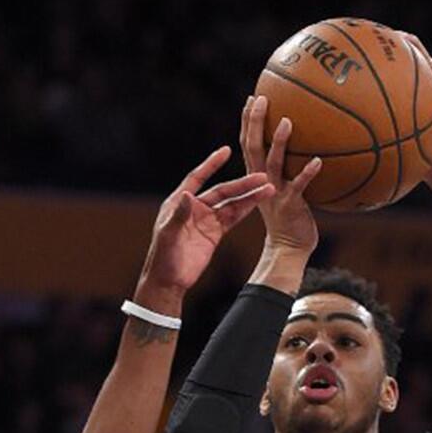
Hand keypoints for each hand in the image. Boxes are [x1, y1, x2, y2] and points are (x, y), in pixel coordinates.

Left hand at [141, 146, 273, 294]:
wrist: (169, 281)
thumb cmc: (163, 258)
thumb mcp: (168, 235)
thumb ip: (178, 215)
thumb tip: (187, 194)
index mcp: (179, 202)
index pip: (197, 177)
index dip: (211, 164)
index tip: (226, 151)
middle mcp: (194, 207)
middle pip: (222, 191)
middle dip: (242, 184)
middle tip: (262, 177)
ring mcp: (206, 220)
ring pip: (232, 203)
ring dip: (250, 196)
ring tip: (269, 188)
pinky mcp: (215, 233)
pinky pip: (233, 218)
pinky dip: (246, 210)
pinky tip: (260, 202)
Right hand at [241, 95, 321, 254]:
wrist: (288, 248)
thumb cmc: (291, 217)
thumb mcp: (285, 190)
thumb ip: (289, 169)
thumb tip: (310, 146)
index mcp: (256, 177)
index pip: (247, 144)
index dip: (247, 121)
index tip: (252, 98)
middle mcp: (261, 182)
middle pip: (252, 147)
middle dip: (254, 122)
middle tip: (262, 98)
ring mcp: (274, 193)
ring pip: (272, 164)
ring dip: (279, 142)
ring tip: (287, 120)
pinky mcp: (290, 205)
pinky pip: (299, 186)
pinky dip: (308, 173)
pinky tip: (319, 160)